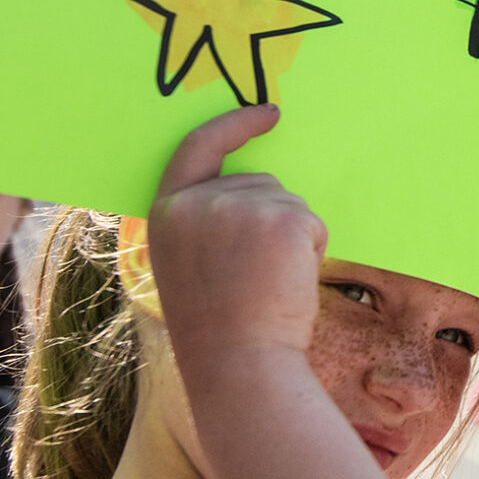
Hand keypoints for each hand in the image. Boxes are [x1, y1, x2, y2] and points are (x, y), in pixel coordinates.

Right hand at [146, 107, 323, 363]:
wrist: (238, 364)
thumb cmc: (219, 330)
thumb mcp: (189, 265)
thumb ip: (204, 222)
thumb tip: (254, 190)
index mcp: (166, 212)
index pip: (198, 147)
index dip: (233, 126)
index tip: (266, 114)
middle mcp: (198, 202)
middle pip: (258, 182)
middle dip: (271, 219)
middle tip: (257, 277)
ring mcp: (238, 206)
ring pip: (288, 203)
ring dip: (291, 239)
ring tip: (267, 285)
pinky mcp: (280, 218)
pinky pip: (312, 222)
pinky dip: (311, 251)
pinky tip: (287, 283)